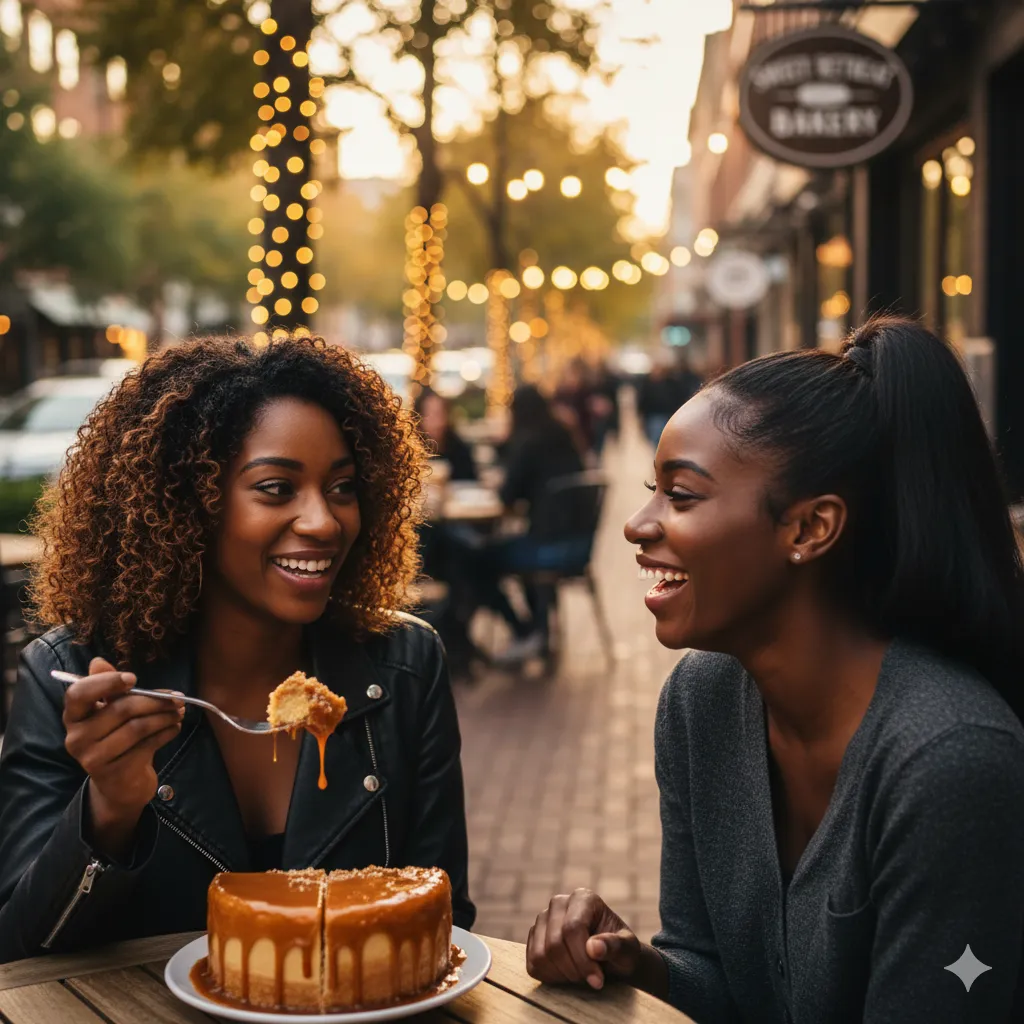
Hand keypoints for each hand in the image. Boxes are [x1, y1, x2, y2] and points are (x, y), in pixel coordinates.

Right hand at [63, 657, 183, 855]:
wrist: (121, 783)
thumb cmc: (117, 737)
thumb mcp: (112, 711)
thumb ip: (108, 687)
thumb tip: (98, 661)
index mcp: (73, 716)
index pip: (78, 694)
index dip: (105, 682)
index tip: (133, 678)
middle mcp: (76, 737)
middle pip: (121, 709)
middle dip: (155, 700)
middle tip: (178, 698)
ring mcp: (92, 758)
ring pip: (137, 727)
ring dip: (165, 717)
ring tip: (180, 712)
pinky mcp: (114, 773)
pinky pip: (147, 745)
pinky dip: (166, 733)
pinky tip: (175, 728)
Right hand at [526, 888, 640, 990]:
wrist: (611, 958)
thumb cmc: (621, 951)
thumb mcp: (627, 949)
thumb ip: (615, 946)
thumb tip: (593, 947)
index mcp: (583, 898)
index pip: (572, 928)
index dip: (583, 959)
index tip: (597, 981)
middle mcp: (558, 903)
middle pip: (554, 943)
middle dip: (574, 970)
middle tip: (591, 980)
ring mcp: (543, 919)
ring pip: (540, 955)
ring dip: (562, 975)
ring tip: (580, 976)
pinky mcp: (534, 937)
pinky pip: (533, 964)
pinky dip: (550, 977)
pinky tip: (567, 975)